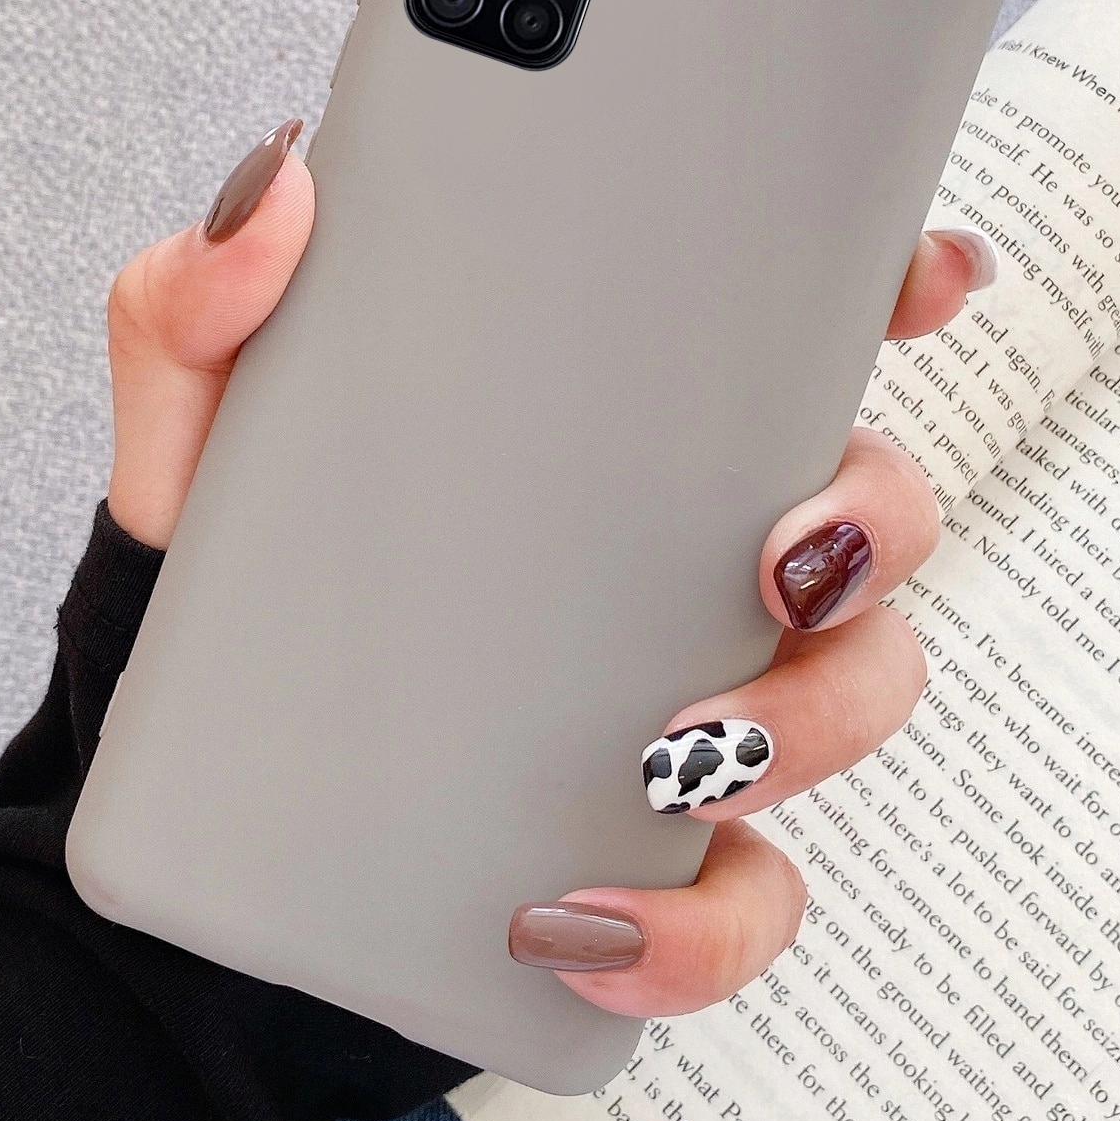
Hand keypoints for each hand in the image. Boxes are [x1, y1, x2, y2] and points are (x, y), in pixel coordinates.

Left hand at [105, 120, 994, 1016]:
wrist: (195, 800)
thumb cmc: (240, 582)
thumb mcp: (202, 432)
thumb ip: (201, 301)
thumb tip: (277, 195)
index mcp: (619, 430)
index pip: (796, 343)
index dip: (897, 295)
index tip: (924, 279)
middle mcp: (686, 558)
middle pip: (868, 519)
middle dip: (871, 529)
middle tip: (780, 556)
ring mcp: (692, 705)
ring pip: (852, 697)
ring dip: (811, 725)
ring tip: (675, 756)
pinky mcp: (656, 855)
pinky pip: (744, 899)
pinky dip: (697, 925)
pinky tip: (593, 920)